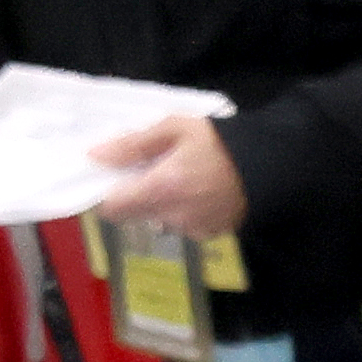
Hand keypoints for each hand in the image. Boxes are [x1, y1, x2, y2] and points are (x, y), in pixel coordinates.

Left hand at [87, 112, 247, 238]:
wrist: (266, 163)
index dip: (104, 193)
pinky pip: (179, 225)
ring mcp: (192, 229)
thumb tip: (95, 156)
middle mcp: (174, 216)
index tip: (111, 176)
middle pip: (132, 214)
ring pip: (155, 220)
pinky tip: (193, 191)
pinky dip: (178, 211)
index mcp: (163, 188)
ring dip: (156, 202)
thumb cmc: (217, 140)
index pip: (113, 207)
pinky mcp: (207, 234)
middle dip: (132, 194)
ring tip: (175, 176)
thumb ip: (132, 143)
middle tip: (147, 168)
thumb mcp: (173, 127)